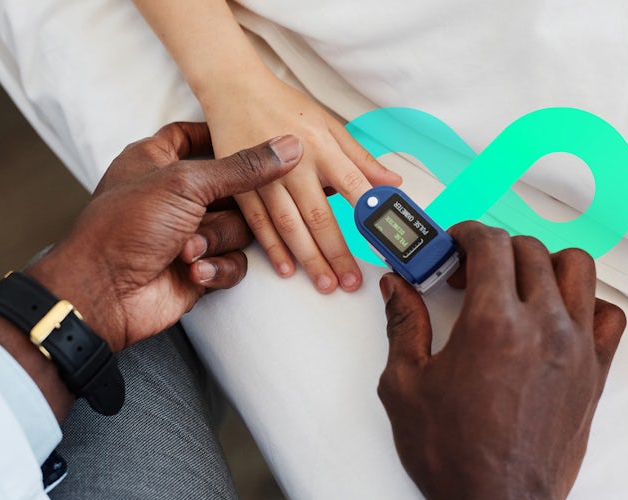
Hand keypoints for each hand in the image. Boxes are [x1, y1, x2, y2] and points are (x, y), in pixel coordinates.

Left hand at [25, 122, 301, 351]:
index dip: (222, 135)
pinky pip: (233, 261)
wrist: (105, 294)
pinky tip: (194, 272)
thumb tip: (289, 147)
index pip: (194, 134)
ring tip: (186, 251)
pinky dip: (216, 266)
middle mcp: (175, 194)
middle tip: (215, 210)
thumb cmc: (126, 227)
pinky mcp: (200, 265)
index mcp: (157, 160)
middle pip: (232, 187)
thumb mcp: (186, 184)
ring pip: (237, 227)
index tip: (252, 138)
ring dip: (215, 240)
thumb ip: (242, 167)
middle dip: (228, 206)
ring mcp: (189, 231)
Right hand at [204, 75, 401, 293]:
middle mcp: (294, 163)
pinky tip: (287, 268)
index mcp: (322, 147)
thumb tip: (393, 183)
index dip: (368, 214)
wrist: (234, 89)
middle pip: (320, 216)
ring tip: (324, 283)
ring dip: (308, 258)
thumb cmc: (287, 106)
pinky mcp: (241, 184)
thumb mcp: (330, 124)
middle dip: (337, 253)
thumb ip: (361, 159)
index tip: (382, 241)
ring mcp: (265, 176)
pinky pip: (259, 223)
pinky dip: (273, 247)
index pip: (353, 185)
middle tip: (350, 281)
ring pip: (290, 226)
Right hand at [377, 221, 626, 499]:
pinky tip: (559, 316)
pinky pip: (609, 315)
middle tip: (471, 273)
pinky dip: (587, 302)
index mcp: (493, 323)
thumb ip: (403, 324)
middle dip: (495, 249)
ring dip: (544, 264)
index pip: (490, 243)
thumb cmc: (454, 454)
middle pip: (529, 250)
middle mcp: (542, 326)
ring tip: (518, 284)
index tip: (454, 244)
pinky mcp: (595, 371)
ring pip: (576, 268)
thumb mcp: (406, 384)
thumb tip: (397, 288)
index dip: (467, 233)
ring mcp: (576, 347)